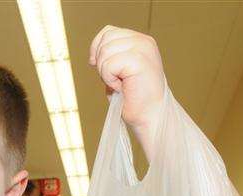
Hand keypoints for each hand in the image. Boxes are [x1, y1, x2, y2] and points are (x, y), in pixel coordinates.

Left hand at [90, 26, 165, 154]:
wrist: (148, 116)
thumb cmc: (132, 98)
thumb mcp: (118, 72)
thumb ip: (109, 58)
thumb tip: (93, 55)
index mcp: (140, 41)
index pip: (108, 32)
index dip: (97, 49)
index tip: (101, 68)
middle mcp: (143, 41)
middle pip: (105, 40)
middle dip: (101, 62)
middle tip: (115, 79)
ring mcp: (143, 49)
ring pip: (104, 51)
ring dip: (106, 73)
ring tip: (121, 83)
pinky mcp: (139, 60)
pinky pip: (108, 65)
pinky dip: (109, 79)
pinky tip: (123, 87)